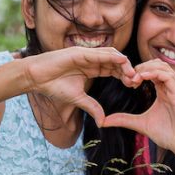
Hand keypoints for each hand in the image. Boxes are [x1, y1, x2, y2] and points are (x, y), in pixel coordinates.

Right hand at [25, 47, 140, 124]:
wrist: (37, 78)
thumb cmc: (54, 86)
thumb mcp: (78, 99)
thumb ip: (92, 107)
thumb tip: (103, 122)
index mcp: (92, 69)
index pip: (113, 70)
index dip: (125, 76)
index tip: (134, 85)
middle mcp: (91, 60)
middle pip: (115, 63)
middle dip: (128, 70)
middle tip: (137, 81)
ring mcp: (86, 55)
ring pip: (111, 56)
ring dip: (123, 64)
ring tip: (132, 74)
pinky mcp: (80, 52)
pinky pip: (99, 53)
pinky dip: (112, 56)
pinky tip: (122, 62)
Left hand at [101, 59, 174, 157]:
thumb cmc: (170, 135)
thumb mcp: (142, 124)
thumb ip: (125, 119)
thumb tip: (105, 121)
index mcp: (165, 89)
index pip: (150, 70)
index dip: (136, 72)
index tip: (125, 81)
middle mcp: (173, 85)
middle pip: (155, 64)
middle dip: (139, 67)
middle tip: (126, 77)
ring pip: (161, 66)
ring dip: (144, 69)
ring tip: (133, 78)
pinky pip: (167, 75)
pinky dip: (153, 73)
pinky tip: (141, 78)